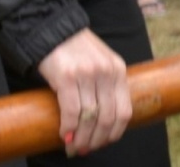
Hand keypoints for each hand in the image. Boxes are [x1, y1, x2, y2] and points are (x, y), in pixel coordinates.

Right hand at [36, 28, 131, 156]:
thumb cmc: (77, 50)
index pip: (124, 111)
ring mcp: (88, 75)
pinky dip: (69, 128)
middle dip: (97, 139)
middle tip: (86, 150)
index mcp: (119, 70)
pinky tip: (64, 135)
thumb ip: (107, 85)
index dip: (115, 132)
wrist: (55, 30)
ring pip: (90, 118)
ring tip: (74, 147)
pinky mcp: (67, 77)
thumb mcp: (102, 63)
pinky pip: (72, 111)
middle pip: (108, 118)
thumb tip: (103, 121)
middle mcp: (107, 73)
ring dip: (81, 138)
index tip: (104, 142)